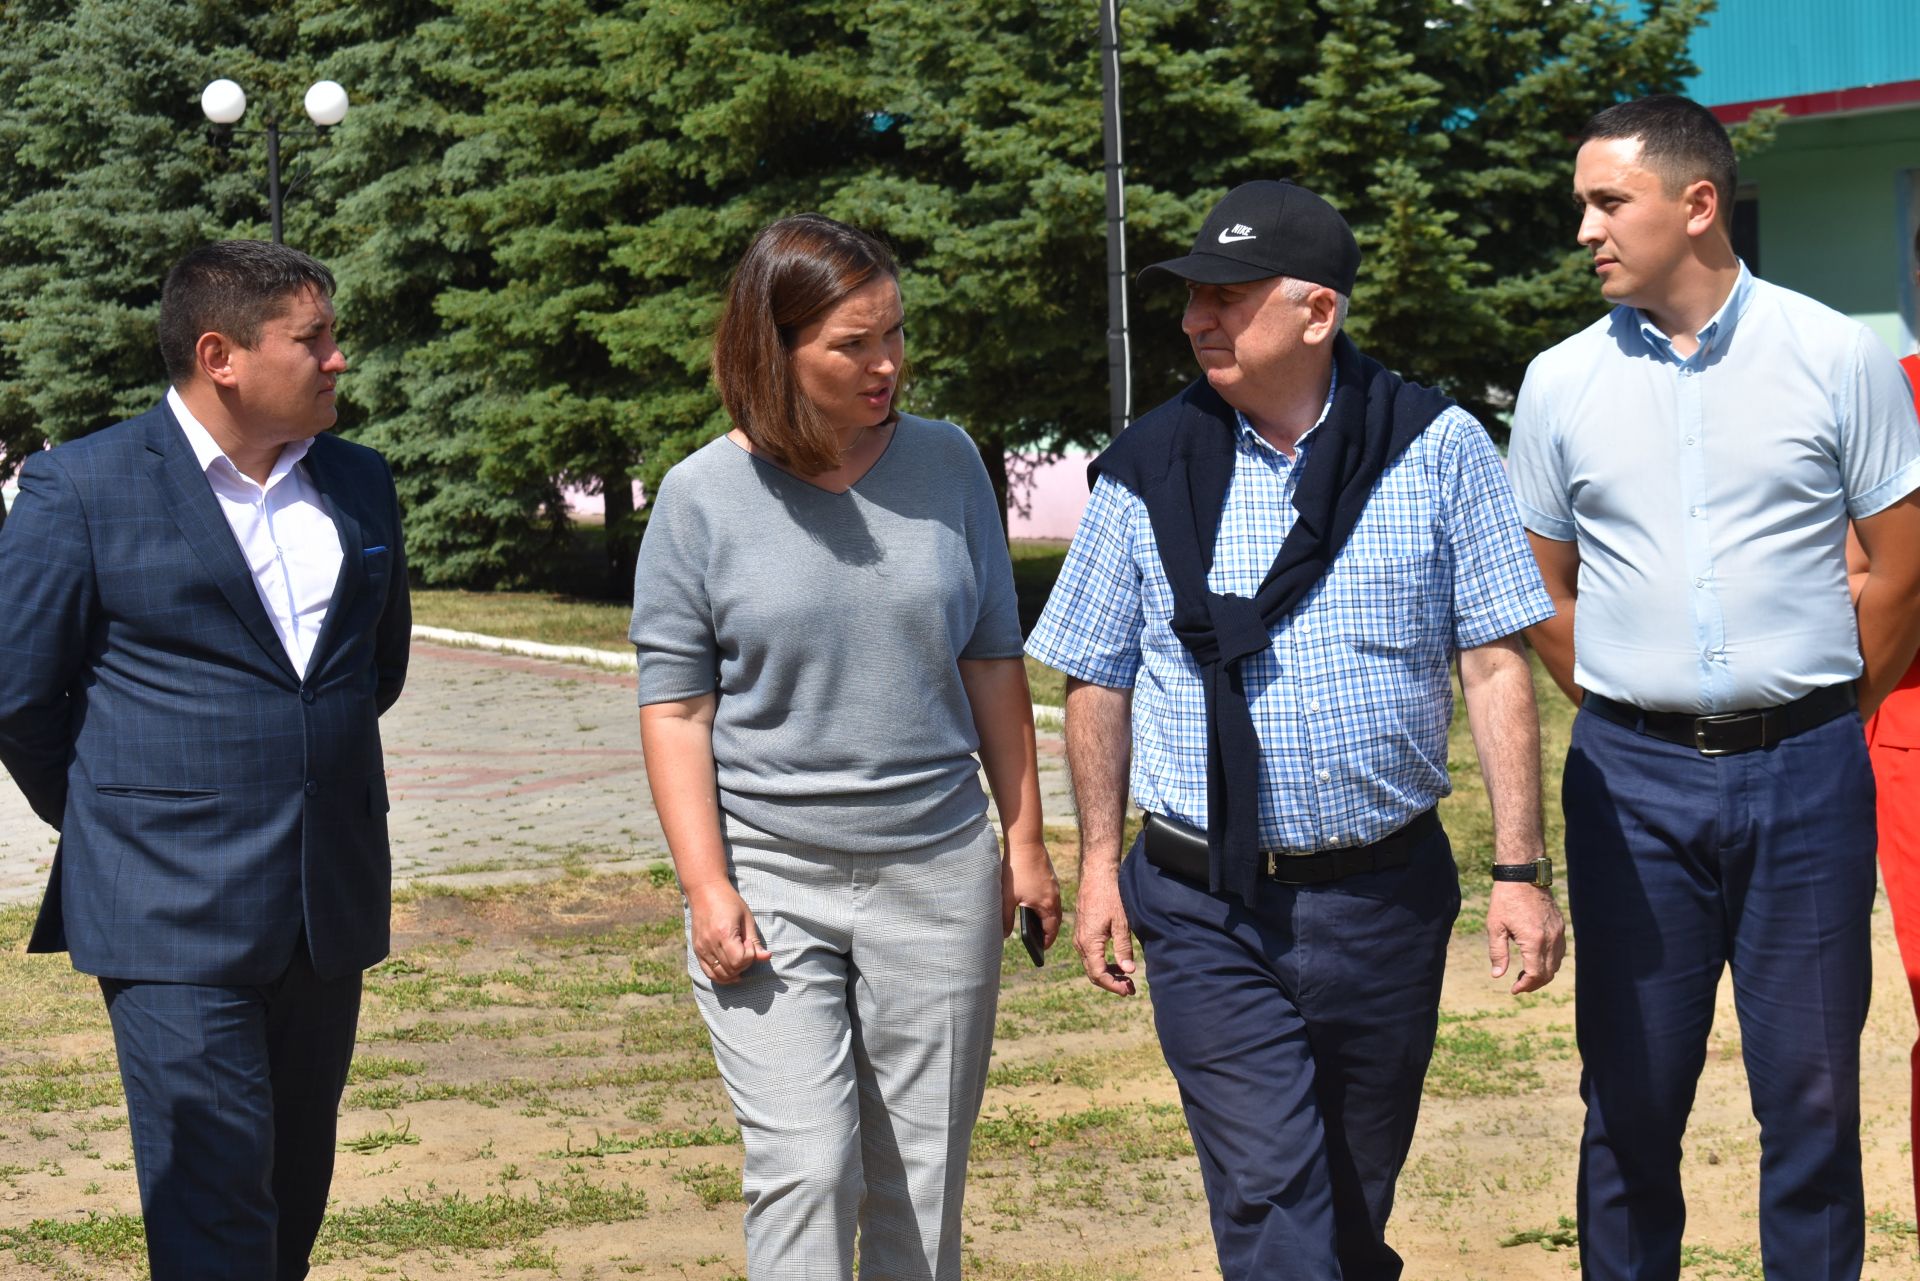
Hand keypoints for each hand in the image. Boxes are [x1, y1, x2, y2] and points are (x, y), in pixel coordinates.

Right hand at [685, 881, 769, 984]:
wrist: (705, 891)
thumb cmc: (729, 901)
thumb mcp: (746, 918)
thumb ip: (755, 941)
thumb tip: (767, 957)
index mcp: (724, 933)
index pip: (739, 960)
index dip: (749, 955)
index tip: (748, 942)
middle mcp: (710, 943)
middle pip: (731, 970)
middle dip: (744, 964)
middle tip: (745, 949)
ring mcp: (701, 948)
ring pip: (720, 975)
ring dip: (734, 972)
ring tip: (739, 958)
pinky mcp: (697, 950)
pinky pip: (709, 972)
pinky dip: (721, 976)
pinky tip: (730, 970)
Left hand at [1002, 838, 1062, 947]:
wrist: (1025, 842)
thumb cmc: (1016, 871)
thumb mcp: (1007, 899)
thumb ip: (1005, 919)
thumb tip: (1004, 935)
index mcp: (1047, 905)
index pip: (1051, 930)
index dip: (1046, 941)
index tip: (1040, 948)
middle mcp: (1054, 896)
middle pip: (1055, 920)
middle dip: (1047, 931)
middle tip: (1038, 939)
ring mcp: (1053, 886)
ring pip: (1053, 907)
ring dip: (1046, 917)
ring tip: (1035, 924)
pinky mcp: (1049, 877)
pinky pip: (1050, 896)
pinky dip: (1044, 904)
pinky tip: (1031, 903)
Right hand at [1073, 862, 1136, 995]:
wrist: (1097, 875)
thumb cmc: (1110, 896)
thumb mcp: (1121, 923)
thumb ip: (1123, 948)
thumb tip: (1128, 970)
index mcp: (1089, 943)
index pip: (1098, 974)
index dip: (1113, 986)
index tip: (1128, 990)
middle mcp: (1081, 943)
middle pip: (1093, 973)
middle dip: (1111, 983)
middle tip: (1130, 989)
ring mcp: (1080, 938)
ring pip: (1091, 965)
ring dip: (1108, 974)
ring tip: (1126, 978)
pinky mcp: (1083, 932)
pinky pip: (1090, 955)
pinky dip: (1103, 963)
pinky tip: (1117, 963)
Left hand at [1486, 879, 1564, 994]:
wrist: (1523, 876)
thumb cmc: (1505, 900)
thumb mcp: (1495, 927)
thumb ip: (1498, 953)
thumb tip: (1498, 975)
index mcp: (1534, 940)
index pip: (1536, 974)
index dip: (1525, 986)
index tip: (1514, 989)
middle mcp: (1551, 939)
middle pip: (1548, 973)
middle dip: (1534, 984)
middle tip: (1519, 985)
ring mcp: (1558, 933)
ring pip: (1556, 964)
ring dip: (1543, 974)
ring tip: (1525, 974)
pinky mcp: (1560, 927)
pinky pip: (1560, 952)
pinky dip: (1550, 961)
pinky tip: (1536, 959)